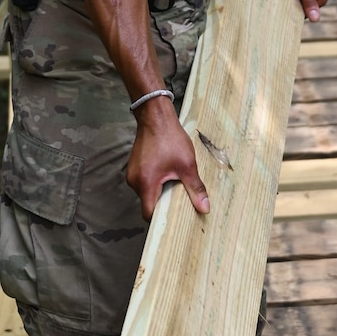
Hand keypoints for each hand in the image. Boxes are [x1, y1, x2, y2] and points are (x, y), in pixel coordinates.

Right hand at [127, 97, 210, 219]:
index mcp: (145, 184)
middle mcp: (134, 181)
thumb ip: (196, 188)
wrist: (155, 116)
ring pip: (146, 192)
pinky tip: (166, 172)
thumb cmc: (169, 138)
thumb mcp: (187, 165)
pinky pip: (144, 181)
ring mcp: (132, 173)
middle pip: (148, 203)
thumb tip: (204, 208)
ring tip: (174, 181)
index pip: (148, 214)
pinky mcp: (134, 166)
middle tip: (179, 197)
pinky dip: (155, 181)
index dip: (161, 218)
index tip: (173, 218)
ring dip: (159, 190)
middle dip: (163, 203)